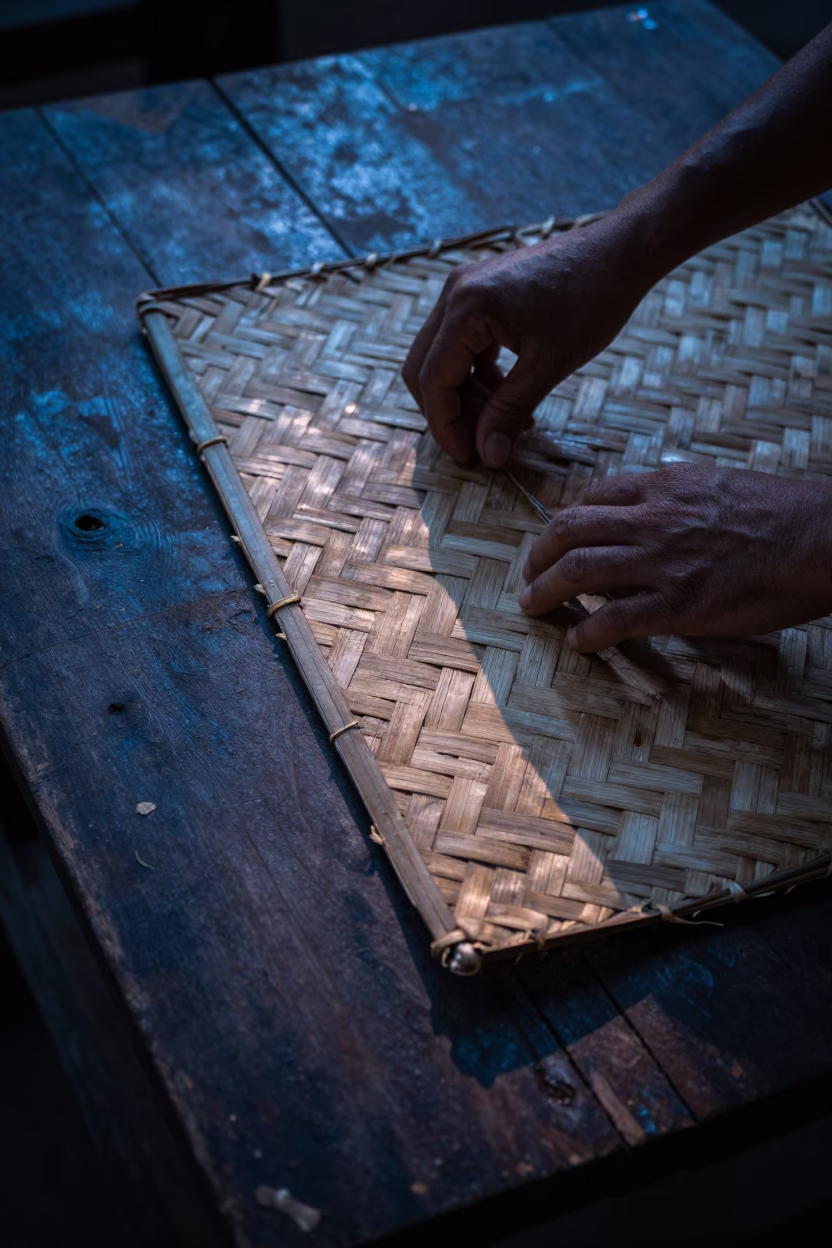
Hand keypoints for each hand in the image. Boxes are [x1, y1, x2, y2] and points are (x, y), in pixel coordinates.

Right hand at [402, 214, 654, 467]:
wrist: (620, 252)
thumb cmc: (591, 300)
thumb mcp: (549, 365)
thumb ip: (509, 412)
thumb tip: (488, 456)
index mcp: (466, 308)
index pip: (432, 380)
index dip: (446, 426)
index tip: (470, 456)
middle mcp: (455, 293)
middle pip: (424, 368)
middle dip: (448, 412)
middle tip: (480, 444)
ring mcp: (466, 289)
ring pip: (442, 357)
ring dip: (465, 396)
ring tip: (503, 423)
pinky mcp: (482, 292)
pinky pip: (463, 343)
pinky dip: (477, 374)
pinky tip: (508, 395)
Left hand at [519, 464, 831, 650]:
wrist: (820, 538)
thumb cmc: (780, 514)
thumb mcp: (718, 486)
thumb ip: (677, 499)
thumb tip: (652, 514)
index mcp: (664, 487)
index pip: (593, 497)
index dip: (565, 521)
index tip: (556, 539)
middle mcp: (653, 519)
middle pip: (569, 530)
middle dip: (538, 555)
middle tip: (528, 577)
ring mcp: (662, 561)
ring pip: (579, 570)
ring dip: (545, 591)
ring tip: (532, 607)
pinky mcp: (679, 604)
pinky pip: (614, 619)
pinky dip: (587, 632)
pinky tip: (578, 642)